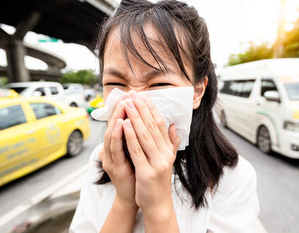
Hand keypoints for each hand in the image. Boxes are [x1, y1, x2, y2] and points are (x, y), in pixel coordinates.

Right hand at [100, 97, 136, 208]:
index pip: (122, 123)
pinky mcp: (113, 166)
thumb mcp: (142, 153)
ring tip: (124, 104)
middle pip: (115, 125)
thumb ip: (144, 138)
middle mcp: (112, 150)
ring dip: (117, 117)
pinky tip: (121, 123)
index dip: (127, 110)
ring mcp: (111, 158)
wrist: (136, 197)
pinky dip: (117, 135)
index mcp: (120, 146)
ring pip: (112, 133)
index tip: (134, 96)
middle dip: (121, 109)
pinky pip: (115, 148)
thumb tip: (153, 123)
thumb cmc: (139, 174)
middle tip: (127, 95)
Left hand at [123, 90, 180, 214]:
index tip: (144, 96)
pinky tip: (124, 124)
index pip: (161, 124)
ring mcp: (157, 163)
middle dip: (142, 109)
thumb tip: (174, 126)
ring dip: (135, 118)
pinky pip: (137, 150)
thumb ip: (171, 142)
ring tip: (127, 104)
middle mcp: (165, 154)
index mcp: (168, 149)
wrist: (158, 203)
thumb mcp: (167, 159)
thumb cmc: (158, 180)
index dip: (152, 109)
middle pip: (152, 126)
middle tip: (133, 94)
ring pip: (145, 135)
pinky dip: (130, 136)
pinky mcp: (147, 172)